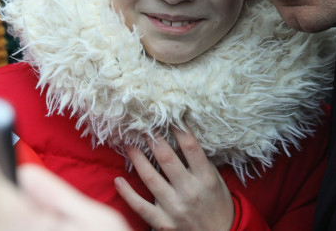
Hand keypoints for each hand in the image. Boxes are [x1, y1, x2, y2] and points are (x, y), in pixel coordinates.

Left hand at [115, 128, 233, 230]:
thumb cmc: (217, 203)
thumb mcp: (215, 180)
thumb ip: (199, 162)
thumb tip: (180, 137)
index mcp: (205, 178)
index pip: (190, 147)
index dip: (178, 129)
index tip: (167, 116)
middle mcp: (190, 191)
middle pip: (166, 158)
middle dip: (152, 139)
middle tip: (141, 126)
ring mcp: (175, 208)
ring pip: (150, 178)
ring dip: (136, 159)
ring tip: (128, 144)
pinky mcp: (164, 223)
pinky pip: (141, 206)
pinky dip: (127, 193)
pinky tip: (118, 180)